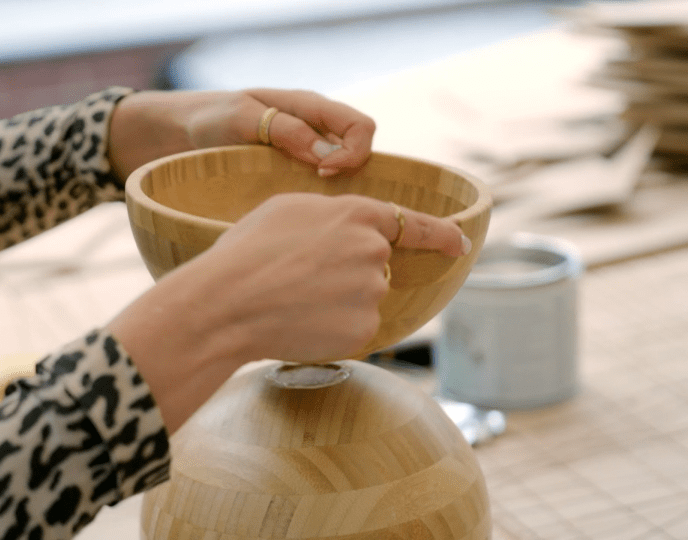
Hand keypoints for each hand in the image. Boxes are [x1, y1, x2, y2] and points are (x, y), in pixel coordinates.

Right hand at [106, 194, 468, 433]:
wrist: (227, 302)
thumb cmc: (246, 252)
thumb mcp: (287, 210)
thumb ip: (331, 216)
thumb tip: (346, 231)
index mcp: (357, 215)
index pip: (413, 224)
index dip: (440, 235)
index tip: (460, 244)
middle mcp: (374, 252)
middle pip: (375, 267)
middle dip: (348, 274)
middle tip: (301, 280)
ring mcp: (372, 293)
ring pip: (363, 300)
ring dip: (338, 303)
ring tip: (293, 301)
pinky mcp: (363, 330)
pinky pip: (354, 329)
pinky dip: (333, 330)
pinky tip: (301, 324)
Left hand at [107, 89, 375, 180]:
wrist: (176, 135)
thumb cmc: (208, 118)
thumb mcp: (242, 118)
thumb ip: (285, 131)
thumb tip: (326, 157)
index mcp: (309, 107)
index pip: (361, 126)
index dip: (354, 152)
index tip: (324, 172)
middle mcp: (314, 129)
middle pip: (359, 149)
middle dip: (353, 172)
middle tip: (318, 188)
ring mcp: (305, 152)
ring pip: (343, 172)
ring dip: (336, 190)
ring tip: (309, 204)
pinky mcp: (291, 174)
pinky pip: (319, 186)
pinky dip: (317, 199)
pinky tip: (298, 211)